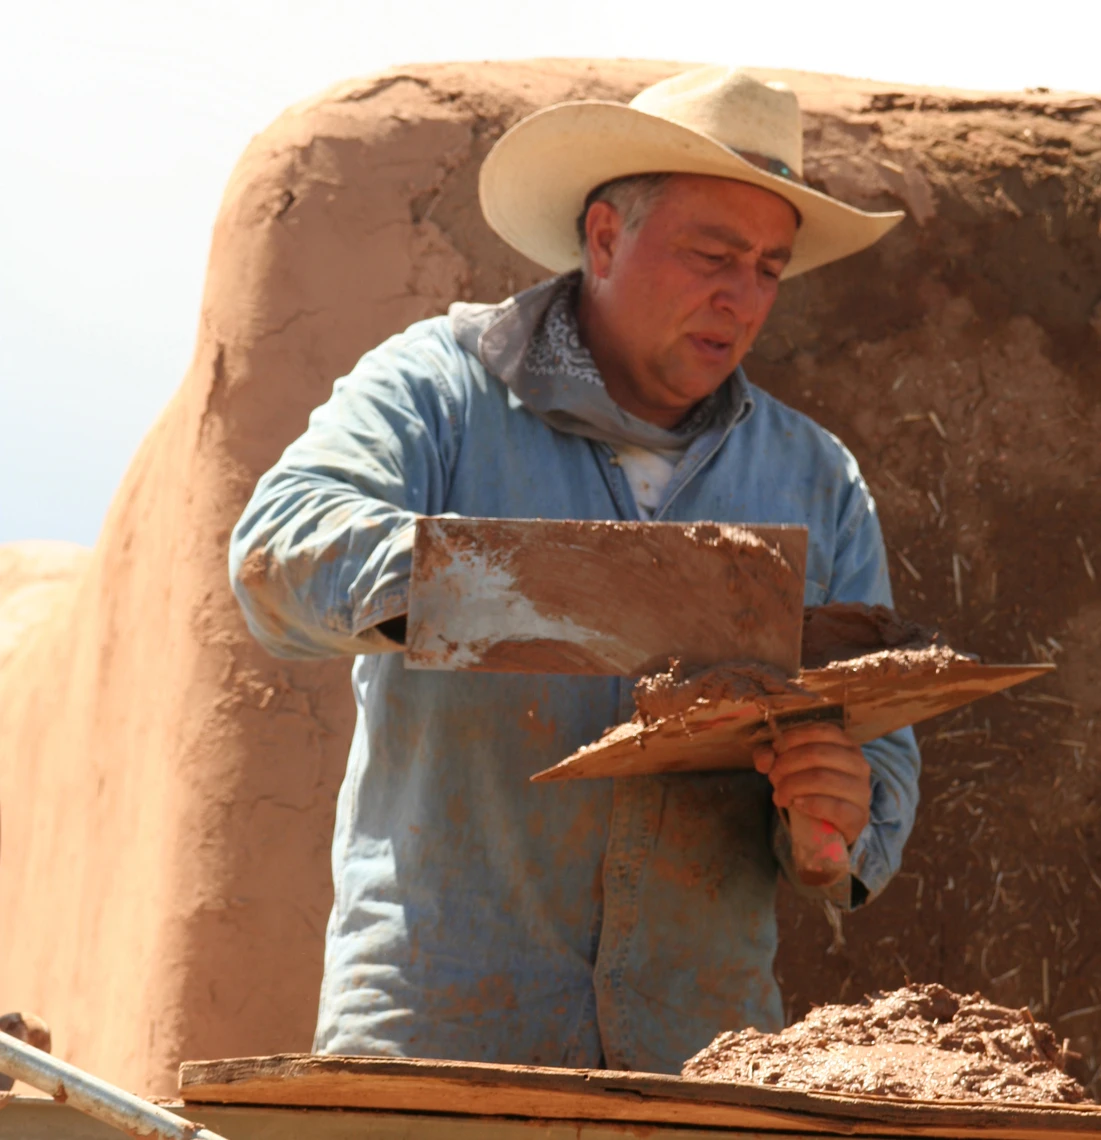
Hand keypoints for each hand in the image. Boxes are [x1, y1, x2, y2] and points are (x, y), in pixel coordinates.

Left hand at [753, 723, 870, 846]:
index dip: (791, 740)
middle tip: (773, 778)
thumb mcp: (788, 766)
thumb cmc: (809, 788)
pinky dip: (809, 804)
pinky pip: (833, 806)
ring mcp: (861, 789)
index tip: (775, 754)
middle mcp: (858, 763)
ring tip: (781, 796)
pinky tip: (797, 805)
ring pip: (821, 778)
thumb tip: (764, 759)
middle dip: (786, 765)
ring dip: (792, 786)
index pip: (819, 731)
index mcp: (845, 744)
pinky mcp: (858, 815)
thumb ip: (771, 756)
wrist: (829, 825)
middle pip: (816, 754)